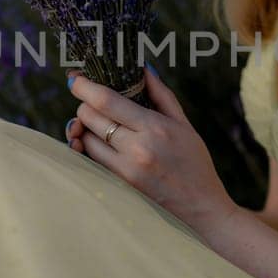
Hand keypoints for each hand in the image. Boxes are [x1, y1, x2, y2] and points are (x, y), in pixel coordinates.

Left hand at [65, 67, 237, 238]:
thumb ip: (162, 95)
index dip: (84, 86)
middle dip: (85, 106)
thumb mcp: (184, 125)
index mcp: (154, 128)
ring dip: (86, 129)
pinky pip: (91, 162)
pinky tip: (95, 144)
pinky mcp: (118, 187)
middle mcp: (136, 149)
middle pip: (90, 118)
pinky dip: (89, 150)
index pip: (106, 101)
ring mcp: (124, 171)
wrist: (202, 209)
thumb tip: (142, 68)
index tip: (74, 78)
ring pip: (86, 141)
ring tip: (100, 126)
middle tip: (92, 103)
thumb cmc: (196, 164)